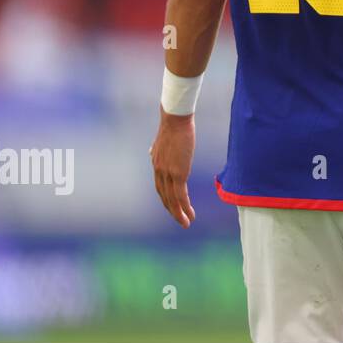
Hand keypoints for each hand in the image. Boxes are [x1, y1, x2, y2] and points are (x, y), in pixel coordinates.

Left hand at [151, 108, 196, 227]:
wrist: (175, 119)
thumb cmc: (174, 126)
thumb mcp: (163, 140)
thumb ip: (158, 150)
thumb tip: (152, 153)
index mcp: (157, 164)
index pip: (160, 187)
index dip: (166, 198)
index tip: (173, 206)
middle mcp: (159, 171)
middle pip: (164, 196)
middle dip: (172, 210)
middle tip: (181, 221)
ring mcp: (167, 173)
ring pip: (172, 199)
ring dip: (179, 213)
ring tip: (187, 223)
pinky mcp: (178, 173)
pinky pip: (180, 195)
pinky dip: (184, 206)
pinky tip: (190, 213)